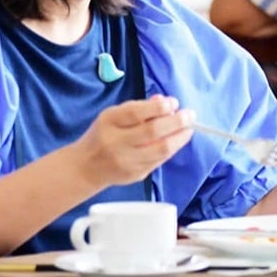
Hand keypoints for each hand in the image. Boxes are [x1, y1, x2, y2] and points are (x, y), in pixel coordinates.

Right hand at [72, 96, 192, 187]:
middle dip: (177, 122)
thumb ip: (139, 108)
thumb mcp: (114, 116)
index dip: (159, 107)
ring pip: (161, 149)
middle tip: (190, 115)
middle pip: (152, 131)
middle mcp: (116, 142)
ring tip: (188, 129)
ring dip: (180, 138)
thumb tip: (166, 102)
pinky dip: (172, 149)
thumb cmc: (103, 135)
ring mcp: (126, 161)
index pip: (136, 113)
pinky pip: (159, 160)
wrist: (86, 167)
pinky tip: (177, 141)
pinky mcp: (135, 175)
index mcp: (109, 122)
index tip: (174, 103)